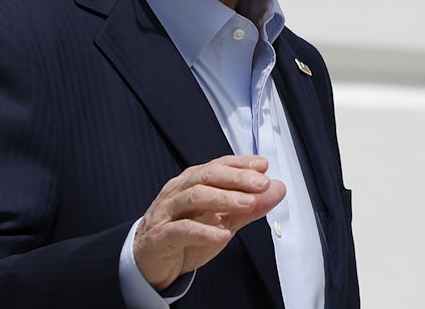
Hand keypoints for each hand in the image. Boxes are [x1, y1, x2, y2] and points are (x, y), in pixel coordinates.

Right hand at [133, 155, 285, 289]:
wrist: (149, 261)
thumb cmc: (183, 236)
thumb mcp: (222, 221)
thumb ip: (249, 207)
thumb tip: (275, 189)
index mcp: (191, 183)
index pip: (216, 166)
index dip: (240, 164)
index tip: (262, 166)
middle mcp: (178, 192)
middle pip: (206, 177)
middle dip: (235, 178)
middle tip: (261, 183)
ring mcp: (167, 212)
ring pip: (193, 197)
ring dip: (223, 199)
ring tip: (247, 204)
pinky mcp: (160, 236)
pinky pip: (181, 230)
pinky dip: (203, 231)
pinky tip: (222, 235)